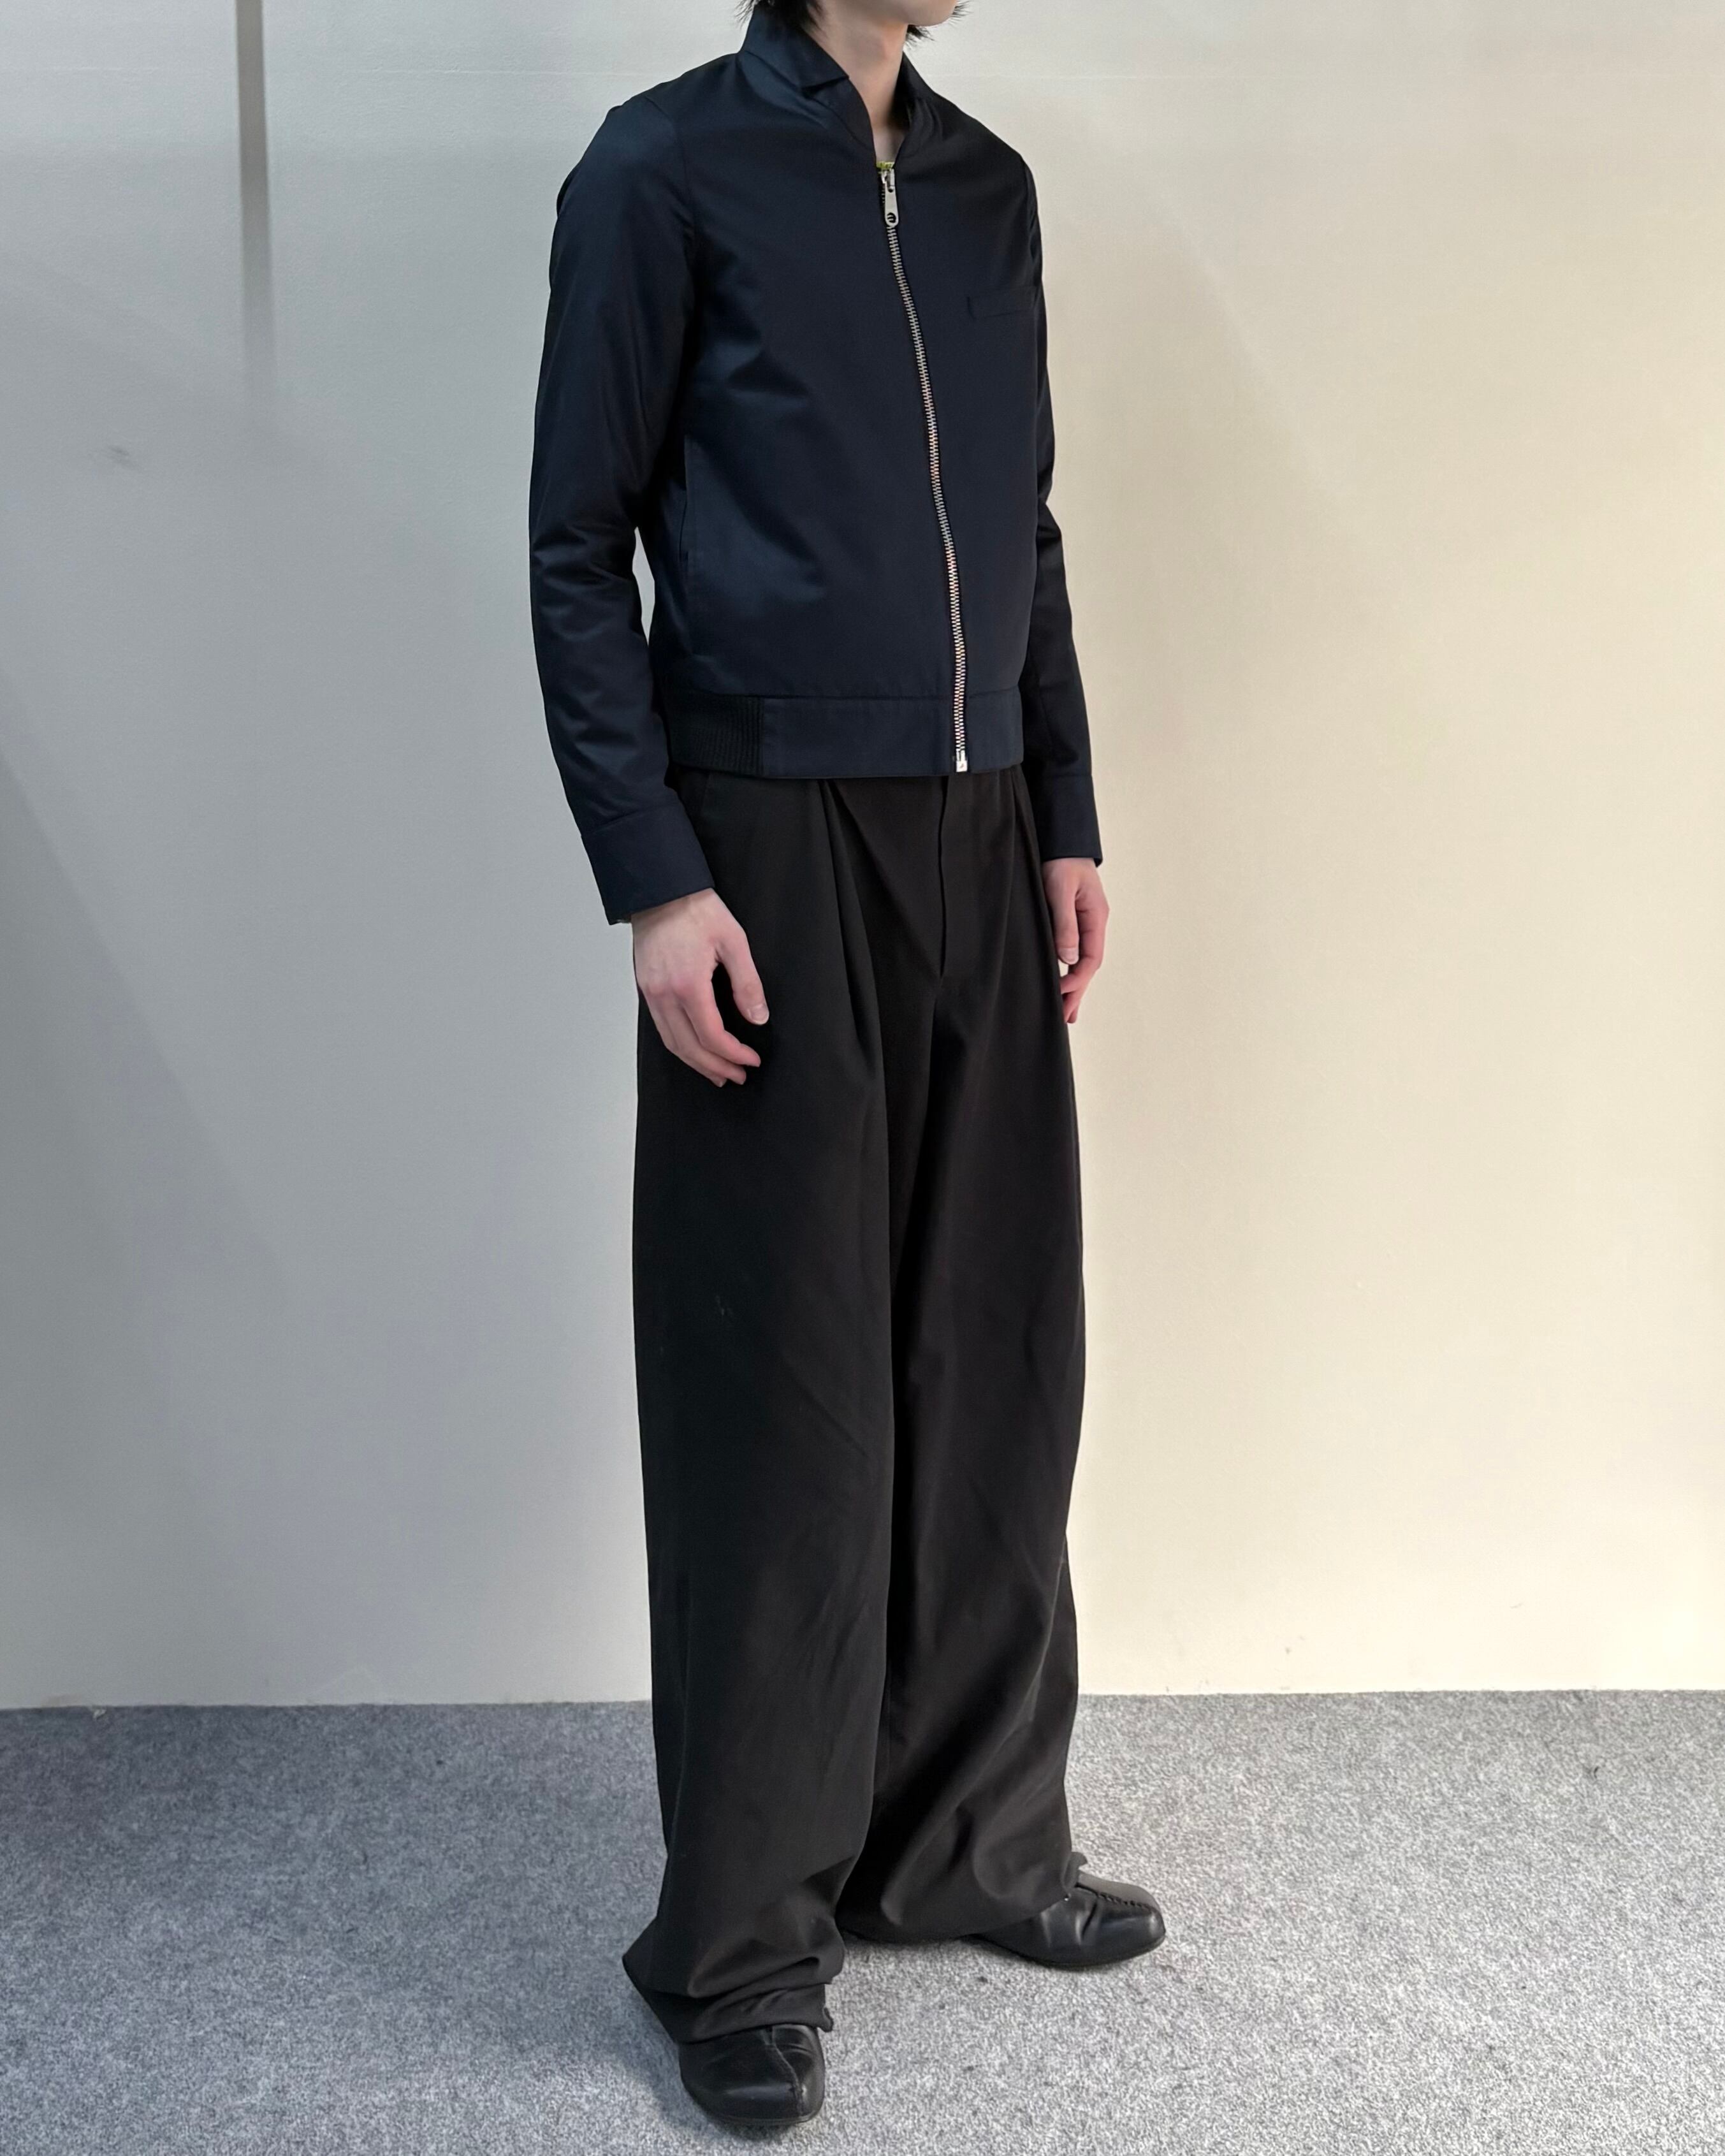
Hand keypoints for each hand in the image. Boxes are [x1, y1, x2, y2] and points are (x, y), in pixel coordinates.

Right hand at [631, 888, 768, 1085]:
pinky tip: (694, 1050)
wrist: (660, 890)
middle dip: (715, 1067)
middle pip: (689, 1047)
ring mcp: (651, 993)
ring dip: (696, 1063)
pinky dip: (679, 1046)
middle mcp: (665, 994)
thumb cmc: (697, 910)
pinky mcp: (646, 989)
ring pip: (672, 1043)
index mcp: (688, 984)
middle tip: (738, 1076)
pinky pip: (661, 1028)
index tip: (751, 1060)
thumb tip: (758, 1018)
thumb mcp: (733, 941)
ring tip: (717, 1073)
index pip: (712, 1035)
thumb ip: (747, 983)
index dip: (733, 1054)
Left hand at [1042, 858, 1107, 1023]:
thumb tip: (1067, 958)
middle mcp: (1094, 923)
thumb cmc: (1061, 861)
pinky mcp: (1073, 920)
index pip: (1091, 958)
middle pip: (1088, 965)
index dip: (1077, 979)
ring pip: (1081, 961)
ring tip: (1066, 1011)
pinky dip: (1068, 970)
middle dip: (1077, 992)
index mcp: (1096, 917)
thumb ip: (1065, 924)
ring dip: (1074, 985)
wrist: (1061, 840)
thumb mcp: (1060, 891)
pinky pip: (1073, 951)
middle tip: (1066, 1018)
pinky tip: (1061, 982)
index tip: (1061, 994)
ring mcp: (1085, 923)